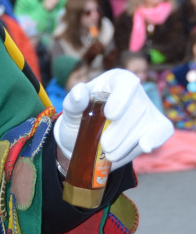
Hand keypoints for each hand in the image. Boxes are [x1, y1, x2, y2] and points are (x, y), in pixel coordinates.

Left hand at [54, 69, 172, 169]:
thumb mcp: (71, 111)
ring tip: (109, 153)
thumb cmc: (79, 120)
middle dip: (121, 130)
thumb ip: (73, 101)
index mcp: (115, 80)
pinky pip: (162, 130)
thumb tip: (79, 93)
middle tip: (104, 145)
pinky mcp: (155, 126)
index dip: (121, 98)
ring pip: (146, 124)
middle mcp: (135, 91)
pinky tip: (145, 147)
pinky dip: (155, 139)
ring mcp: (147, 109)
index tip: (110, 115)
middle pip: (137, 108)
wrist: (85, 141)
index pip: (126, 82)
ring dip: (127, 143)